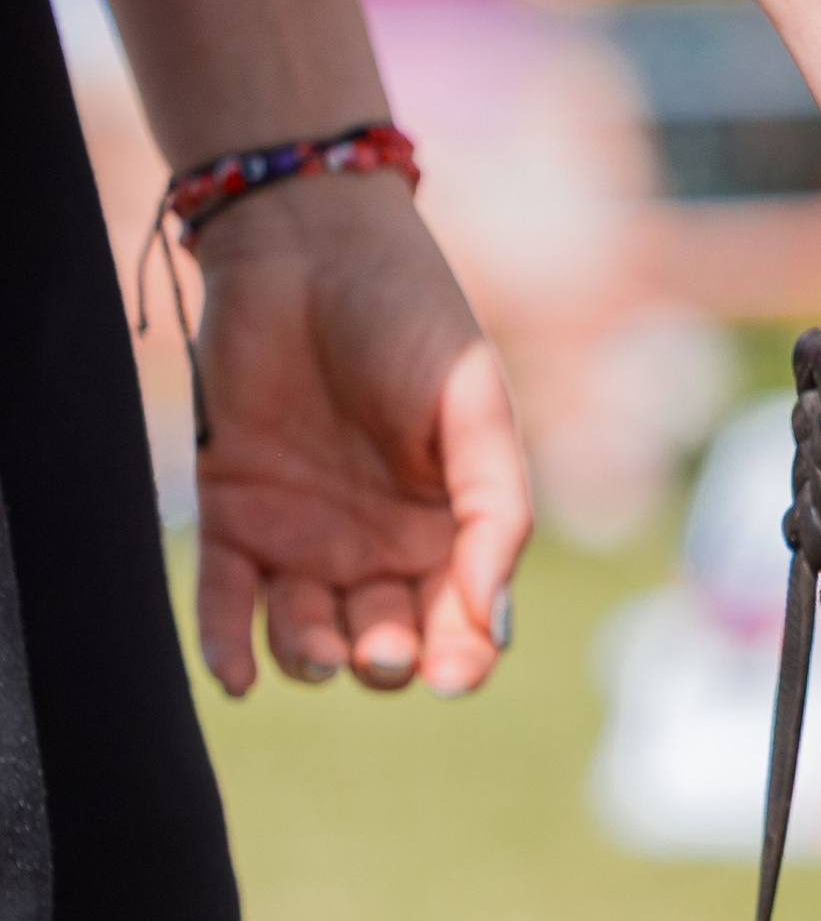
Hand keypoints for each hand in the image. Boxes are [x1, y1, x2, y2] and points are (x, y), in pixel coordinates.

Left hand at [188, 171, 533, 696]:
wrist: (307, 240)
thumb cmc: (411, 317)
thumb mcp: (477, 410)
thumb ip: (496, 514)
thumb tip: (492, 623)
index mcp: (446, 532)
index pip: (458, 626)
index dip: (459, 661)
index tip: (452, 673)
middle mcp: (376, 550)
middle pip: (382, 646)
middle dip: (384, 661)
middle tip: (381, 645)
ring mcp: (301, 537)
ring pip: (306, 636)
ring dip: (313, 659)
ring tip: (319, 650)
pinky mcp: (231, 513)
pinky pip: (225, 598)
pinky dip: (225, 645)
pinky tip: (235, 680)